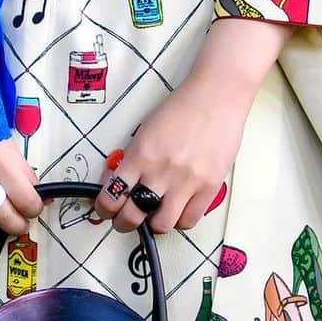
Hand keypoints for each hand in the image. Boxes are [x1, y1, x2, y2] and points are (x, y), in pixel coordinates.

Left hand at [94, 79, 246, 235]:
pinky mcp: (209, 187)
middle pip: (132, 216)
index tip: (106, 209)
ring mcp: (186, 182)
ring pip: (162, 225)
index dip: (104, 208)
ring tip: (155, 214)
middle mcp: (161, 171)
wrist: (217, 96)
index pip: (112, 196)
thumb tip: (118, 183)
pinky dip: (179, 220)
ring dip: (154, 224)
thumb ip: (132, 159)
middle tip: (126, 220)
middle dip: (124, 223)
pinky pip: (189, 220)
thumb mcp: (146, 130)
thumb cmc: (181, 109)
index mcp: (141, 155)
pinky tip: (178, 210)